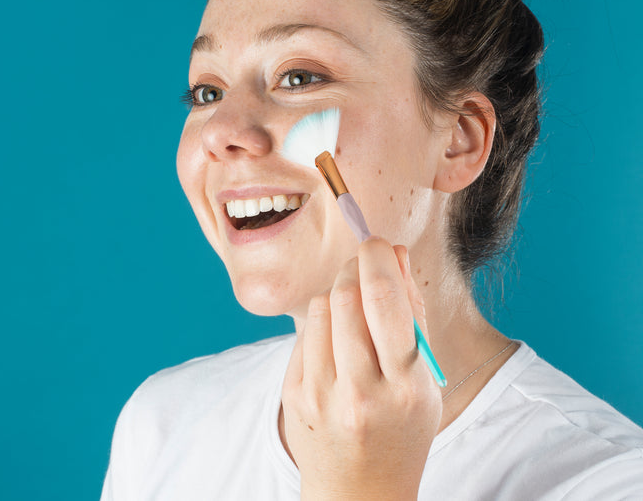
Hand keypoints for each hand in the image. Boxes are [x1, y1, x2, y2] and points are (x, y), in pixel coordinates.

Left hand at [282, 237, 441, 499]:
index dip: (378, 259)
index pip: (385, 302)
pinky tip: (335, 347)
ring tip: (354, 317)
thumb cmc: (400, 428)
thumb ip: (412, 316)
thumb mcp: (424, 381)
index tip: (379, 243)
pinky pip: (304, 333)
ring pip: (321, 308)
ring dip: (338, 295)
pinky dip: (321, 326)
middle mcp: (361, 393)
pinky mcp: (294, 395)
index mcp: (406, 388)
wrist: (359, 491)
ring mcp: (321, 396)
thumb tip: (395, 254)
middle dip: (356, 269)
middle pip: (346, 297)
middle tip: (365, 264)